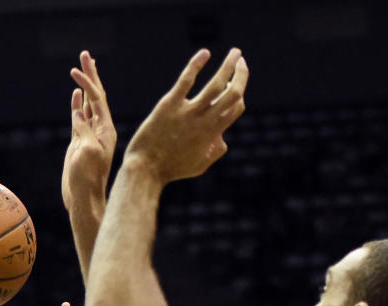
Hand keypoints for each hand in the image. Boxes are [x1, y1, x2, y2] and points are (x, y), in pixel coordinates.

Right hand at [62, 50, 116, 211]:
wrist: (84, 201)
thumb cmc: (87, 180)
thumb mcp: (86, 152)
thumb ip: (84, 130)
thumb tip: (79, 112)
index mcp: (106, 130)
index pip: (98, 99)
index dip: (87, 83)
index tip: (75, 71)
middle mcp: (101, 130)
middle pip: (96, 96)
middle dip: (91, 75)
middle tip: (85, 54)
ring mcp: (91, 136)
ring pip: (88, 105)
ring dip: (85, 86)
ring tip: (81, 68)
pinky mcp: (81, 143)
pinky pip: (81, 118)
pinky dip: (78, 104)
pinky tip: (75, 94)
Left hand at [125, 48, 247, 185]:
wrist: (146, 170)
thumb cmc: (171, 169)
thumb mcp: (199, 165)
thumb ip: (214, 152)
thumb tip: (222, 138)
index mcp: (212, 134)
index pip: (236, 108)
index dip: (239, 94)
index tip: (234, 84)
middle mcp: (204, 121)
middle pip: (232, 94)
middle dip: (241, 75)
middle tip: (241, 61)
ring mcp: (188, 112)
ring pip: (216, 84)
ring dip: (229, 65)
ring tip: (235, 53)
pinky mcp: (170, 104)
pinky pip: (187, 79)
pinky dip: (197, 64)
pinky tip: (205, 53)